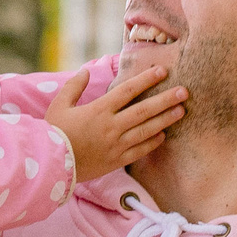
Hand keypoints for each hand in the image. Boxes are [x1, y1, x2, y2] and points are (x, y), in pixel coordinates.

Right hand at [47, 65, 187, 182]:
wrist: (52, 165)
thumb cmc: (54, 133)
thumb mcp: (59, 105)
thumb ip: (73, 87)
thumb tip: (85, 71)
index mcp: (98, 110)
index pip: (127, 91)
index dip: (146, 79)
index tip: (162, 71)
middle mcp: (111, 126)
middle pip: (144, 110)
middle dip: (165, 99)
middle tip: (184, 92)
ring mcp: (116, 145)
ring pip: (146, 130)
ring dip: (165, 120)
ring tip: (182, 111)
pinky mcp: (116, 160)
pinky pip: (140, 151)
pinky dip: (152, 142)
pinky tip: (163, 135)